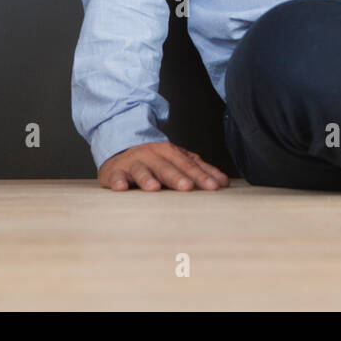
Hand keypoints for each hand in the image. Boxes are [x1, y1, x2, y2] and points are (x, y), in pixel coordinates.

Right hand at [98, 141, 230, 190]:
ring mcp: (133, 162)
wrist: (122, 153)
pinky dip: (118, 181)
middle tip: (188, 187)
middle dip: (177, 177)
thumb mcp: (178, 162)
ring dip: (147, 179)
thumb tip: (224, 182)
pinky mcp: (115, 172)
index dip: (201, 176)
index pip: (189, 165)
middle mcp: (153, 155)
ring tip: (154, 188)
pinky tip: (121, 188)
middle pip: (167, 167)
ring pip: (141, 170)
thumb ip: (200, 171)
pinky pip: (116, 177)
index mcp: (170, 152)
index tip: (214, 187)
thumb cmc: (155, 162)